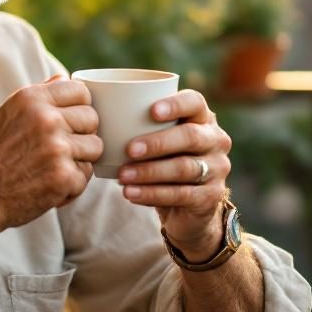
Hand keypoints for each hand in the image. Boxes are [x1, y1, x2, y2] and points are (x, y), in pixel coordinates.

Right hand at [0, 76, 102, 232]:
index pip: (81, 91)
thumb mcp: (7, 114)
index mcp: (31, 98)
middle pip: (92, 119)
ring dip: (79, 161)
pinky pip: (85, 176)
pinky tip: (48, 188)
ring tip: (52, 169)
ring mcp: (57, 148)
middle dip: (81, 135)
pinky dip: (71, 187)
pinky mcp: (63, 177)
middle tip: (59, 151)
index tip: (70, 123)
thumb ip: (39, 97)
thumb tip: (65, 78)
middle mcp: (47, 119)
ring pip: (94, 148)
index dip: (80, 108)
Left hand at [116, 90, 231, 261]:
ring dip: (149, 172)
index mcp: (202, 118)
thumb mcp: (158, 141)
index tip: (151, 111)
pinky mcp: (211, 196)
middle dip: (157, 142)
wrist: (187, 209)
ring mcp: (217, 169)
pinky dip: (152, 194)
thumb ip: (140, 124)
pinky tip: (130, 193)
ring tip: (122, 176)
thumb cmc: (163, 162)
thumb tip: (94, 107)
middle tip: (129, 149)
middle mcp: (216, 140)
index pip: (195, 102)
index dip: (175, 105)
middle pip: (190, 136)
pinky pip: (180, 194)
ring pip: (183, 168)